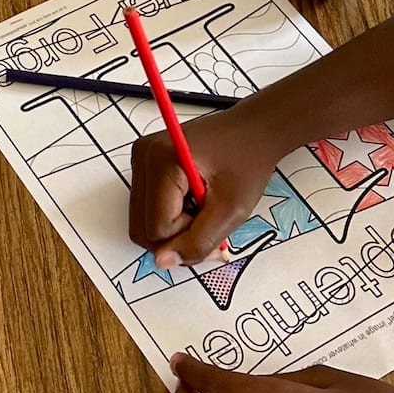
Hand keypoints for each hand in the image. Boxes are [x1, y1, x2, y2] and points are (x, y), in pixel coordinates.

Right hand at [129, 104, 286, 266]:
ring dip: (174, 226)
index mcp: (162, 162)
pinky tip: (193, 199)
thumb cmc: (247, 163)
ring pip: (143, 220)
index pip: (156, 229)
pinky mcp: (145, 161)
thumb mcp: (231, 210)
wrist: (253, 129)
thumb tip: (162, 262)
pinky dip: (169, 214)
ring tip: (203, 208)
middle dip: (176, 235)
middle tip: (209, 219)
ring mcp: (140, 157)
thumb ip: (198, 241)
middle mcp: (142, 156)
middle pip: (142, 227)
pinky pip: (146, 206)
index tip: (215, 219)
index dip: (187, 237)